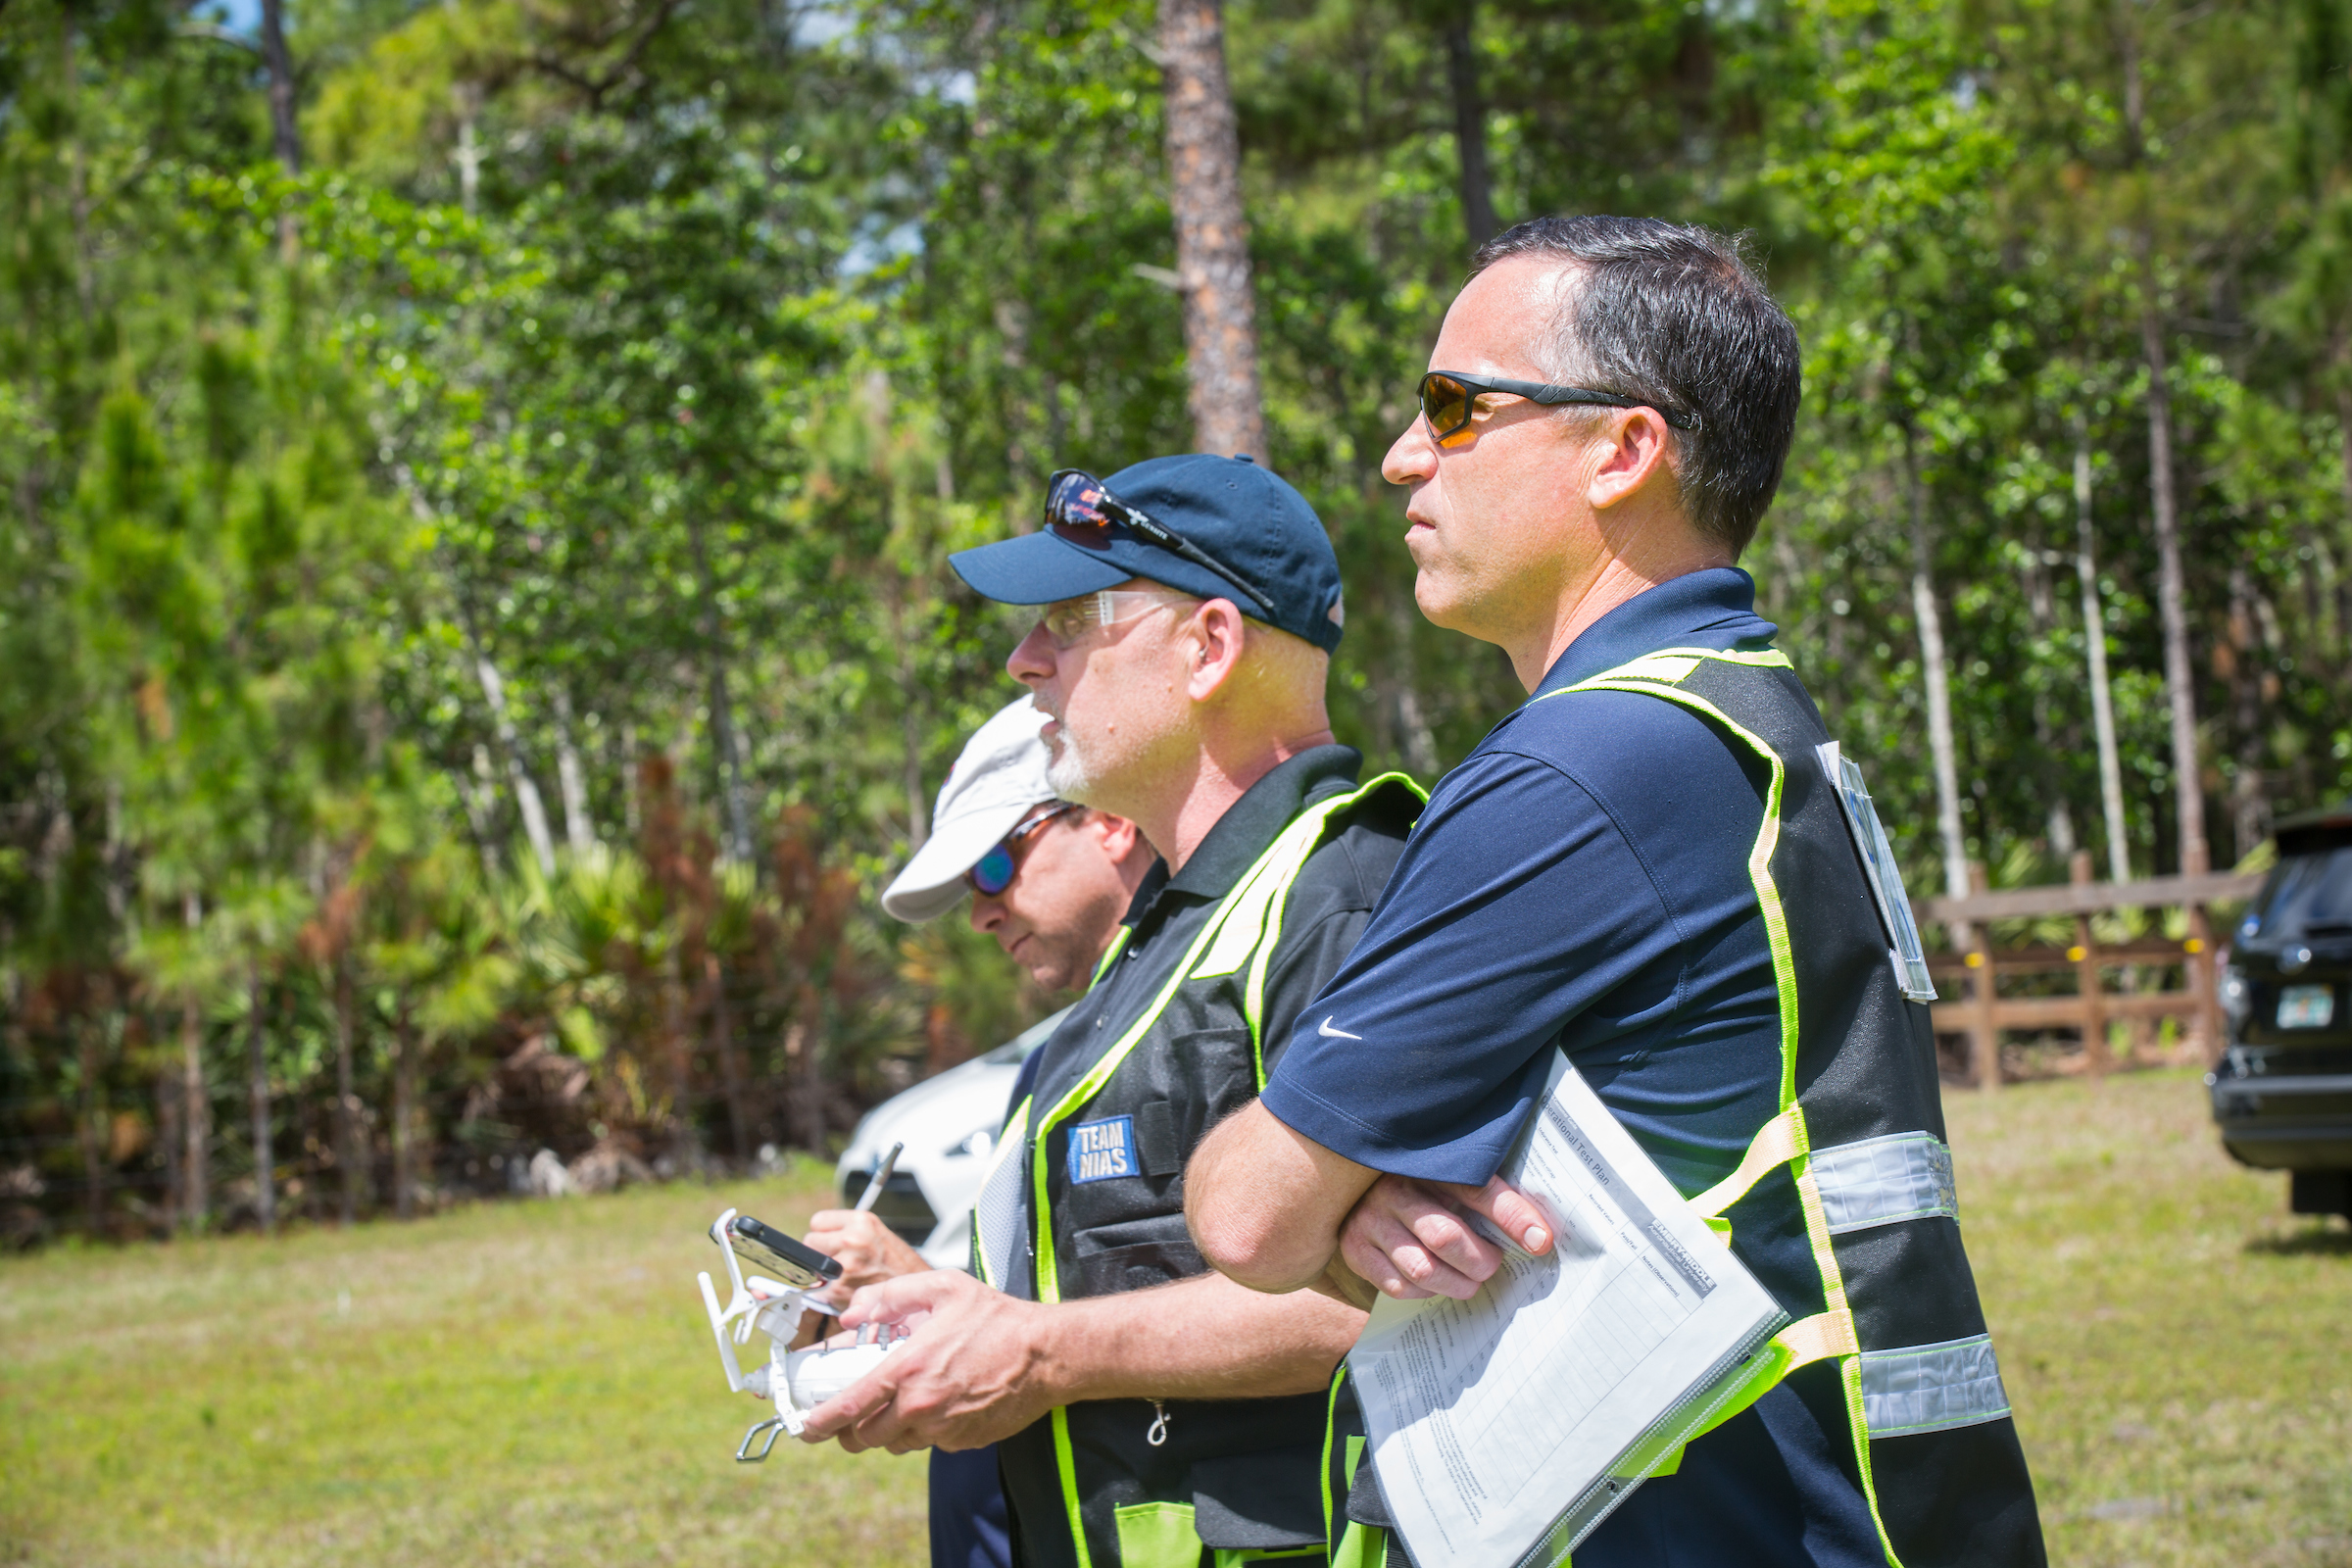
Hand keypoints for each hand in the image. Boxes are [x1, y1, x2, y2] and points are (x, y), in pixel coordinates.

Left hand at [796, 1270, 1059, 1454]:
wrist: (1046, 1353)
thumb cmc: (996, 1318)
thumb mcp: (941, 1288)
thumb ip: (890, 1297)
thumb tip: (853, 1316)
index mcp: (907, 1370)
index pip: (848, 1408)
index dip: (818, 1422)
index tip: (804, 1426)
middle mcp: (920, 1407)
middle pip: (865, 1436)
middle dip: (850, 1429)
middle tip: (848, 1414)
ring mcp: (942, 1430)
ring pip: (896, 1442)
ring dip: (887, 1429)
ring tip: (898, 1401)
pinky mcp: (962, 1442)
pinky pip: (929, 1443)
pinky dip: (923, 1429)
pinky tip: (938, 1402)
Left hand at [803, 1208, 929, 1301]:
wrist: (917, 1291)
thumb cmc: (898, 1266)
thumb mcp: (876, 1234)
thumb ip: (847, 1232)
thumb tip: (816, 1241)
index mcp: (861, 1221)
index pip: (817, 1221)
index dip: (824, 1234)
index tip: (831, 1242)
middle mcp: (853, 1239)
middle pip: (810, 1242)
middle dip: (820, 1254)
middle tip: (839, 1262)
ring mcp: (845, 1265)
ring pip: (813, 1268)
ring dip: (823, 1275)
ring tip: (847, 1277)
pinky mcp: (839, 1289)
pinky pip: (819, 1290)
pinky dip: (829, 1294)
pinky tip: (848, 1291)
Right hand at [1335, 1173, 1555, 1300]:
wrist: (1359, 1193)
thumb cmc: (1423, 1190)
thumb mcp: (1451, 1180)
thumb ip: (1489, 1199)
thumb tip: (1540, 1235)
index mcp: (1427, 1166)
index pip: (1477, 1189)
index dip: (1512, 1215)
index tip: (1541, 1241)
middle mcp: (1394, 1190)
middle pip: (1446, 1237)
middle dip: (1479, 1262)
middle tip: (1492, 1265)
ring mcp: (1370, 1221)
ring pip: (1423, 1268)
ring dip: (1457, 1284)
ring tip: (1469, 1281)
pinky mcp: (1356, 1251)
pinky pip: (1399, 1286)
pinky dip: (1426, 1292)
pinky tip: (1434, 1281)